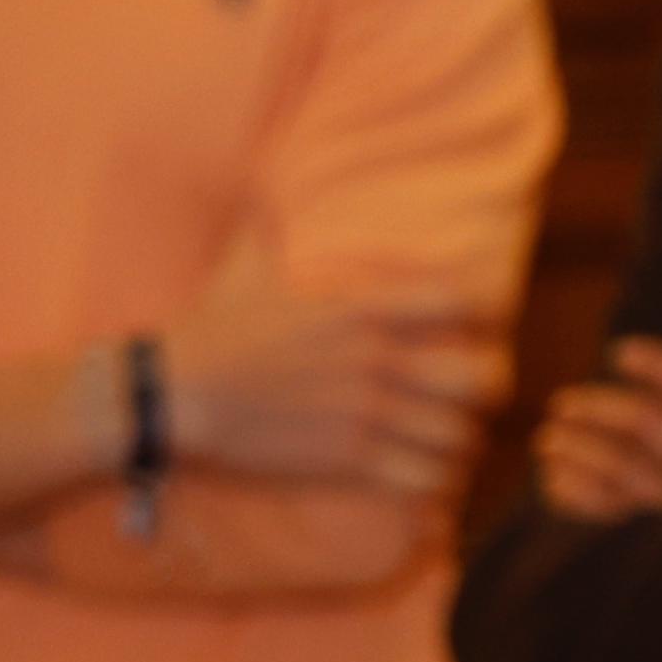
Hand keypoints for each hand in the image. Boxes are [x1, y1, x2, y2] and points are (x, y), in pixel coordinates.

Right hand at [156, 247, 500, 494]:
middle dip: (488, 390)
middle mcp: (377, 360)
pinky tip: (425, 474)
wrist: (172, 393)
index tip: (478, 328)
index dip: (484, 317)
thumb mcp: (250, 266)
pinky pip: (426, 480)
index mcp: (363, 307)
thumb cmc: (213, 329)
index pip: (462, 302)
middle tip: (473, 396)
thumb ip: (273, 225)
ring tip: (450, 441)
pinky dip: (436, 481)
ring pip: (461, 438)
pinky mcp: (349, 461)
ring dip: (463, 443)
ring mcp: (367, 414)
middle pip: (483, 380)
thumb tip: (258, 180)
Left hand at [537, 337, 661, 518]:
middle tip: (562, 404)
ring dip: (577, 445)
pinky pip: (609, 511)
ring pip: (624, 465)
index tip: (621, 351)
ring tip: (549, 439)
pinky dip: (576, 489)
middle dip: (600, 406)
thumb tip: (637, 372)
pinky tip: (555, 481)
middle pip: (654, 423)